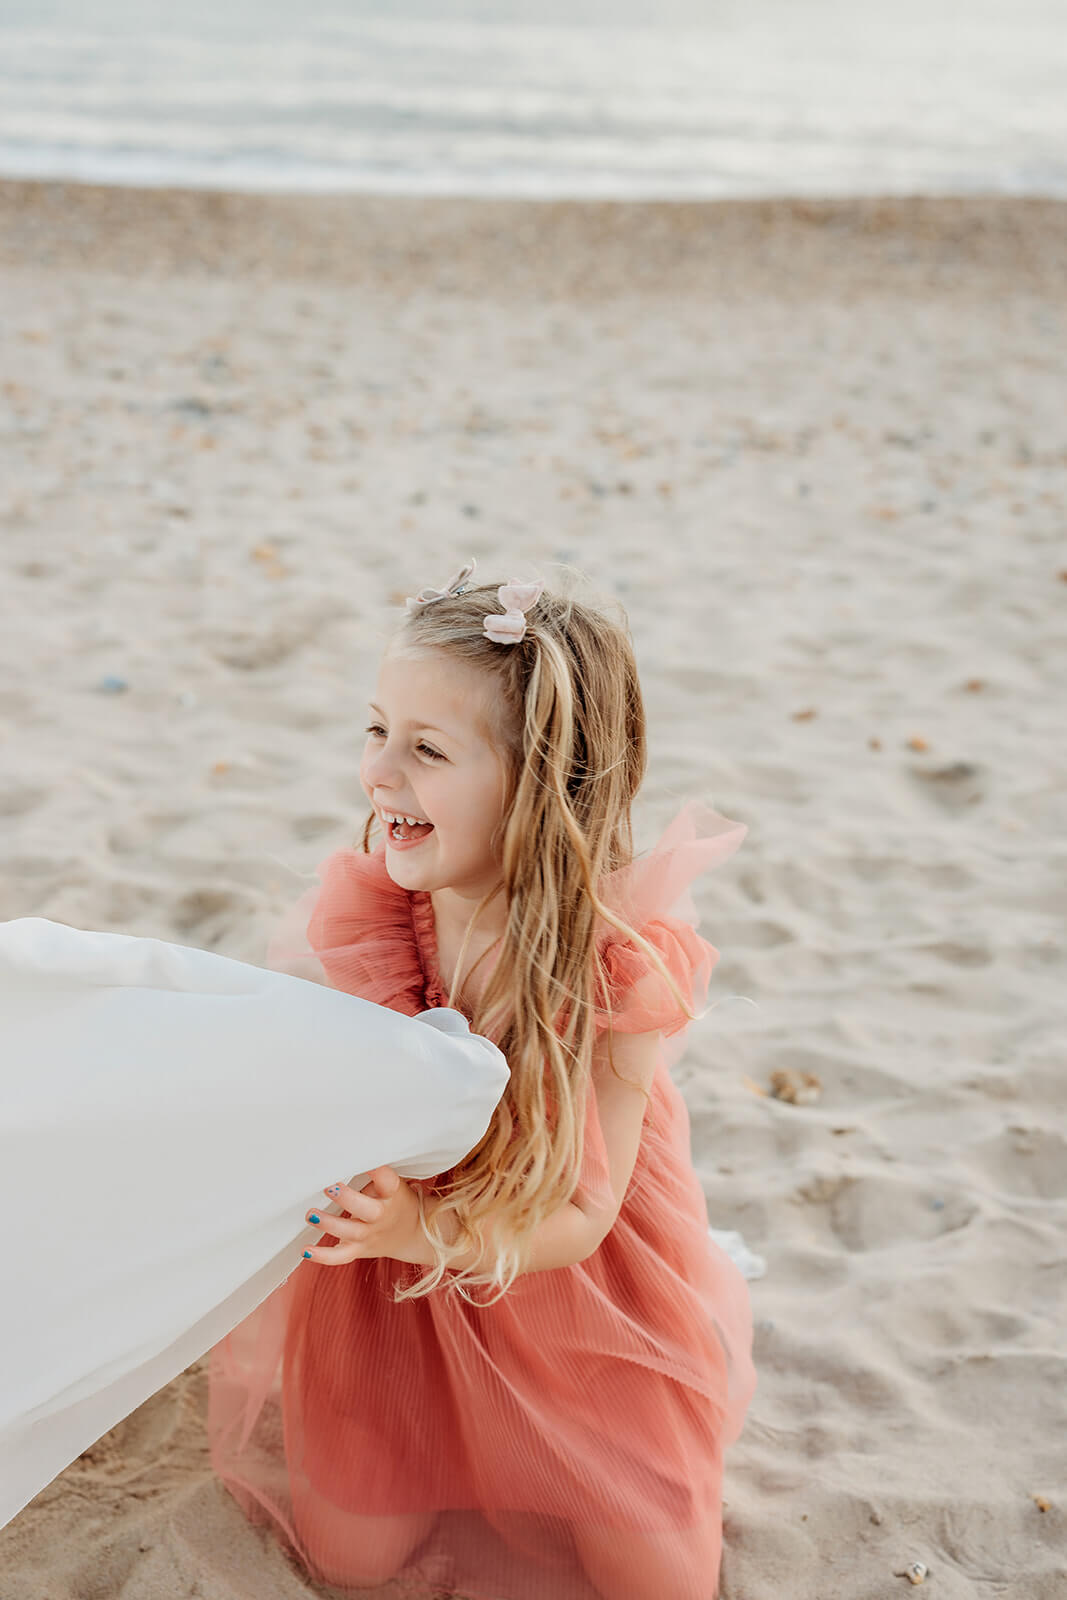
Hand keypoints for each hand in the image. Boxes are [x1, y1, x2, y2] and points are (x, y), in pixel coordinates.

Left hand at [301, 1167, 423, 1265]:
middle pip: (367, 1210)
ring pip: (349, 1232)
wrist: (412, 1233)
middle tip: (329, 1187)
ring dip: (328, 1223)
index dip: (376, 1170)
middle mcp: (381, 1216)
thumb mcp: (392, 1184)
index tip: (359, 1157)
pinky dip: (322, 1256)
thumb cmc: (395, 1200)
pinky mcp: (358, 1249)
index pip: (387, 1180)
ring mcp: (369, 1235)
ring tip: (310, 1214)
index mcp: (392, 1194)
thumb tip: (344, 1163)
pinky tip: (306, 1250)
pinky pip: (339, 1256)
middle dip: (347, 1199)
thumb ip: (373, 1176)